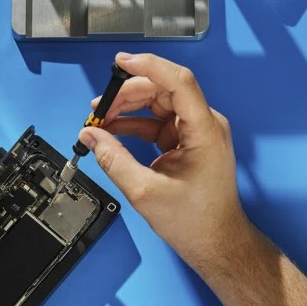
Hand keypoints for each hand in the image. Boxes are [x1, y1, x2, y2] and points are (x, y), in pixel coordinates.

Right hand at [80, 52, 251, 279]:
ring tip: (99, 120)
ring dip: (128, 109)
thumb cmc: (194, 221)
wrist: (216, 243)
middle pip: (163, 90)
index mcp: (204, 130)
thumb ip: (113, 159)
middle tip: (97, 108)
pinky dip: (135, 125)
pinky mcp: (188, 142)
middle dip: (127, 95)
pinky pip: (158, 123)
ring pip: (159, 104)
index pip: (178, 81)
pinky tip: (112, 132)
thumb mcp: (145, 191)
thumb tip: (90, 136)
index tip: (120, 62)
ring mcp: (197, 132)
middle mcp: (204, 124)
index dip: (149, 66)